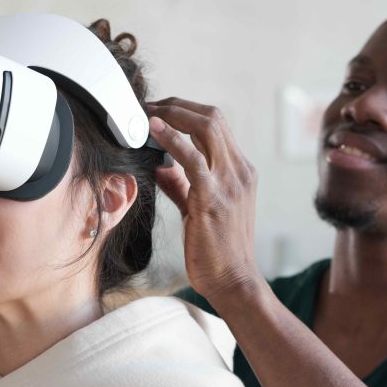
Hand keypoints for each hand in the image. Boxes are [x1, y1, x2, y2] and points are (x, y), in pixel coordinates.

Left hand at [146, 98, 264, 303]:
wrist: (233, 281)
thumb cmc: (216, 251)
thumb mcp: (198, 209)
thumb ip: (182, 185)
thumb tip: (161, 167)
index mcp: (239, 172)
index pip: (216, 126)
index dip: (186, 112)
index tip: (159, 112)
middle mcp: (239, 171)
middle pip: (212, 117)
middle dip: (178, 105)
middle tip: (149, 106)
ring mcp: (230, 182)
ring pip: (207, 127)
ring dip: (174, 114)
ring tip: (147, 112)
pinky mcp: (214, 197)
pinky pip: (193, 158)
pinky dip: (172, 138)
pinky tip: (154, 130)